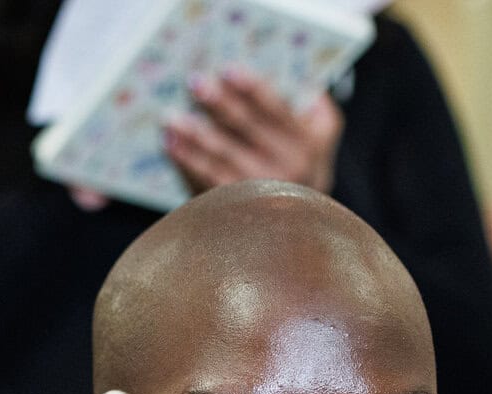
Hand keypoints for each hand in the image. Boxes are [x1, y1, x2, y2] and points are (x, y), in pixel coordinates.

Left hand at [165, 68, 343, 194]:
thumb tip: (304, 85)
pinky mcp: (235, 209)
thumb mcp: (321, 139)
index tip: (227, 69)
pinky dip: (186, 161)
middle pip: (245, 130)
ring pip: (222, 158)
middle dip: (218, 105)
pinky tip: (170, 143)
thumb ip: (316, 110)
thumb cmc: (300, 167)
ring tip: (171, 116)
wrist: (296, 226)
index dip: (252, 89)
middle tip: (194, 82)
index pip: (277, 110)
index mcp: (307, 144)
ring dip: (194, 135)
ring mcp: (260, 192)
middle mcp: (287, 169)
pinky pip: (206, 181)